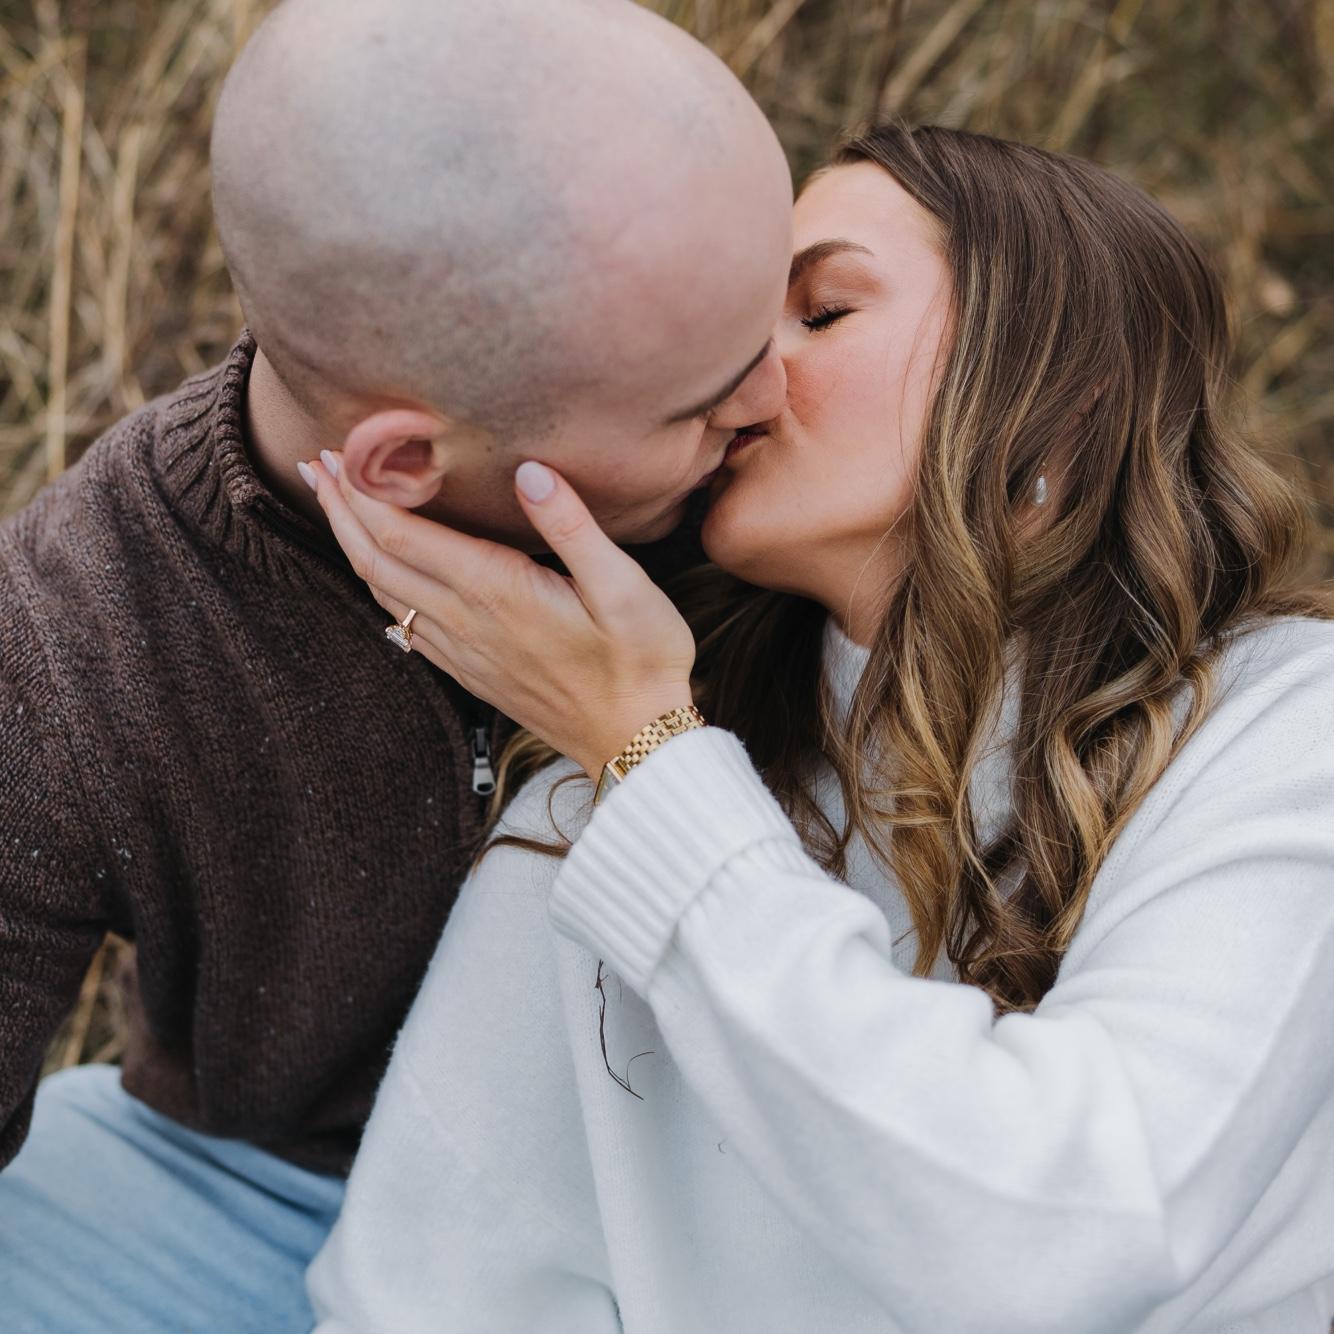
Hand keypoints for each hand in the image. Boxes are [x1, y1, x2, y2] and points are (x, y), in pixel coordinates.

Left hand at [306, 454, 697, 778]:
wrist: (636, 740)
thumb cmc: (640, 660)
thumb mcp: (625, 587)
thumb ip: (572, 527)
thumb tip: (529, 471)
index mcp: (496, 591)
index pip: (403, 535)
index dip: (361, 494)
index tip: (334, 453)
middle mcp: (466, 621)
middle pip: (377, 561)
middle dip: (341, 510)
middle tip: (315, 464)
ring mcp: (464, 651)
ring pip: (383, 594)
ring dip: (352, 546)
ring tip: (335, 507)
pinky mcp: (471, 671)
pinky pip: (405, 626)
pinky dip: (378, 590)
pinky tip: (379, 577)